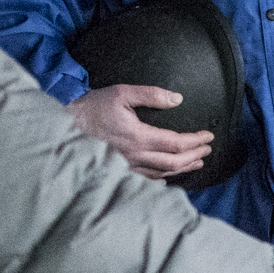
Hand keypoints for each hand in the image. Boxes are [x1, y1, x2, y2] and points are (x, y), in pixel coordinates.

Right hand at [68, 83, 213, 179]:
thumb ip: (151, 95)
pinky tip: (169, 176)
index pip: (176, 143)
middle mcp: (135, 156)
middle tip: (207, 150)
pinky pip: (146, 179)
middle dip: (194, 156)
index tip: (208, 137)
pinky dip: (163, 177)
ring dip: (182, 168)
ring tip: (196, 162)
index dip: (196, 141)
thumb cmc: (92, 107)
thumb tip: (177, 98)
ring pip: (162, 173)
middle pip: (174, 162)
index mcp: (138, 137)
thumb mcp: (121, 93)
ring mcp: (126, 166)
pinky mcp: (119, 170)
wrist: (65, 125)